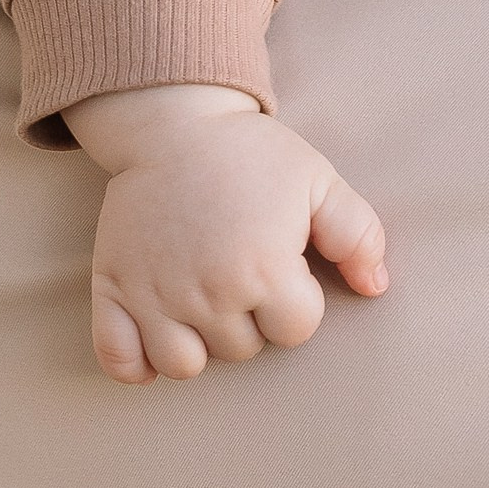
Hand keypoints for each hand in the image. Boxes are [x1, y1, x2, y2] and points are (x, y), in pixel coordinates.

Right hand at [67, 87, 388, 384]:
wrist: (172, 122)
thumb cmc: (250, 153)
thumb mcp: (318, 180)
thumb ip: (357, 234)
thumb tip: (375, 287)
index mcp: (264, 268)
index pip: (295, 331)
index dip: (297, 300)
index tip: (283, 266)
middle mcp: (209, 291)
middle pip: (242, 350)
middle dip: (250, 319)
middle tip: (240, 270)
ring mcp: (155, 294)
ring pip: (185, 365)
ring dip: (199, 342)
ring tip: (204, 302)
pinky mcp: (112, 289)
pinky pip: (121, 360)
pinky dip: (136, 362)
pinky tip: (155, 336)